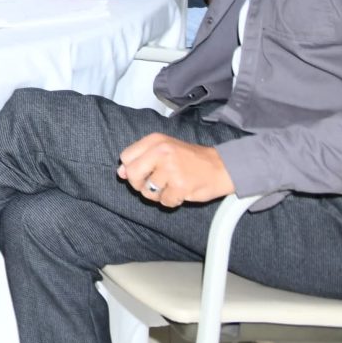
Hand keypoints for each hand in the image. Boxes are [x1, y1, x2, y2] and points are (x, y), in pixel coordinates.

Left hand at [117, 133, 233, 208]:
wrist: (221, 167)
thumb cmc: (190, 159)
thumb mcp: (164, 150)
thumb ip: (141, 159)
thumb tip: (120, 173)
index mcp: (155, 140)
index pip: (126, 157)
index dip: (131, 169)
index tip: (142, 173)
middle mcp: (161, 152)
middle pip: (132, 175)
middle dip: (139, 184)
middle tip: (153, 184)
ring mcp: (171, 169)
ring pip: (148, 191)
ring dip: (158, 195)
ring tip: (170, 187)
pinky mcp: (181, 185)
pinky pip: (164, 202)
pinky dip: (171, 201)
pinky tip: (180, 192)